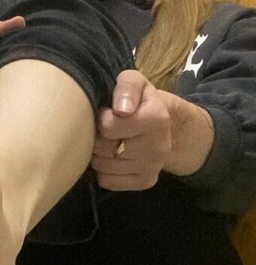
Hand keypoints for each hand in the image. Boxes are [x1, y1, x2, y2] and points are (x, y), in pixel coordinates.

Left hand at [91, 70, 172, 189]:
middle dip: (97, 137)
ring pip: (102, 166)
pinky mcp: (144, 182)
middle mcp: (158, 147)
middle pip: (101, 148)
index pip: (108, 126)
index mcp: (156, 119)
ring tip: (109, 141)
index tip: (107, 113)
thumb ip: (127, 86)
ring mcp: (152, 168)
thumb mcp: (135, 81)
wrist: (168, 125)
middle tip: (104, 129)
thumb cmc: (142, 100)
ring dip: (98, 154)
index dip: (101, 118)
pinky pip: (107, 181)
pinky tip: (113, 157)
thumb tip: (122, 109)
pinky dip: (104, 170)